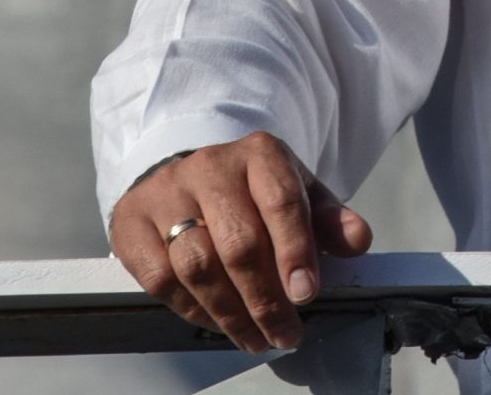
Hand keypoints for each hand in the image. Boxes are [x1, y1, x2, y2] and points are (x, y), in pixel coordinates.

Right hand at [108, 132, 371, 352]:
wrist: (186, 174)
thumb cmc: (252, 191)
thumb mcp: (297, 192)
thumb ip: (328, 219)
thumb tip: (357, 240)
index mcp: (259, 153)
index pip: (281, 201)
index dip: (295, 252)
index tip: (306, 295)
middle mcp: (210, 166)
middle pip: (238, 243)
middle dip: (265, 299)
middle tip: (284, 333)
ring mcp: (167, 193)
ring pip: (198, 265)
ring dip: (230, 313)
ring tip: (255, 337)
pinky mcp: (132, 223)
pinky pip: (161, 279)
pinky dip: (191, 310)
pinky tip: (216, 322)